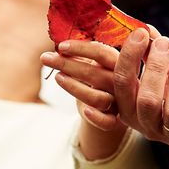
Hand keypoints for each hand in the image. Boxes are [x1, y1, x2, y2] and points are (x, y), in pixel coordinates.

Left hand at [40, 43, 126, 160]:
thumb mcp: (96, 61)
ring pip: (97, 98)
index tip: (61, 46)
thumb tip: (59, 46)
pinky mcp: (114, 120)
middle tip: (46, 58)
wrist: (112, 103)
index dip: (81, 48)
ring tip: (57, 77)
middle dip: (67, 64)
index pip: (102, 53)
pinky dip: (95, 118)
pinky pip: (107, 122)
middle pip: (95, 74)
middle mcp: (123, 82)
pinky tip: (83, 111)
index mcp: (121, 62)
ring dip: (74, 87)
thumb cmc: (99, 75)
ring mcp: (119, 102)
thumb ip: (82, 54)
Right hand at [113, 27, 168, 150]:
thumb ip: (148, 53)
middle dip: (156, 66)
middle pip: (147, 99)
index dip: (129, 56)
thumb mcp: (155, 75)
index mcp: (128, 108)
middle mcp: (146, 125)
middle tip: (165, 42)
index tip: (141, 33)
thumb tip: (146, 28)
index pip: (122, 83)